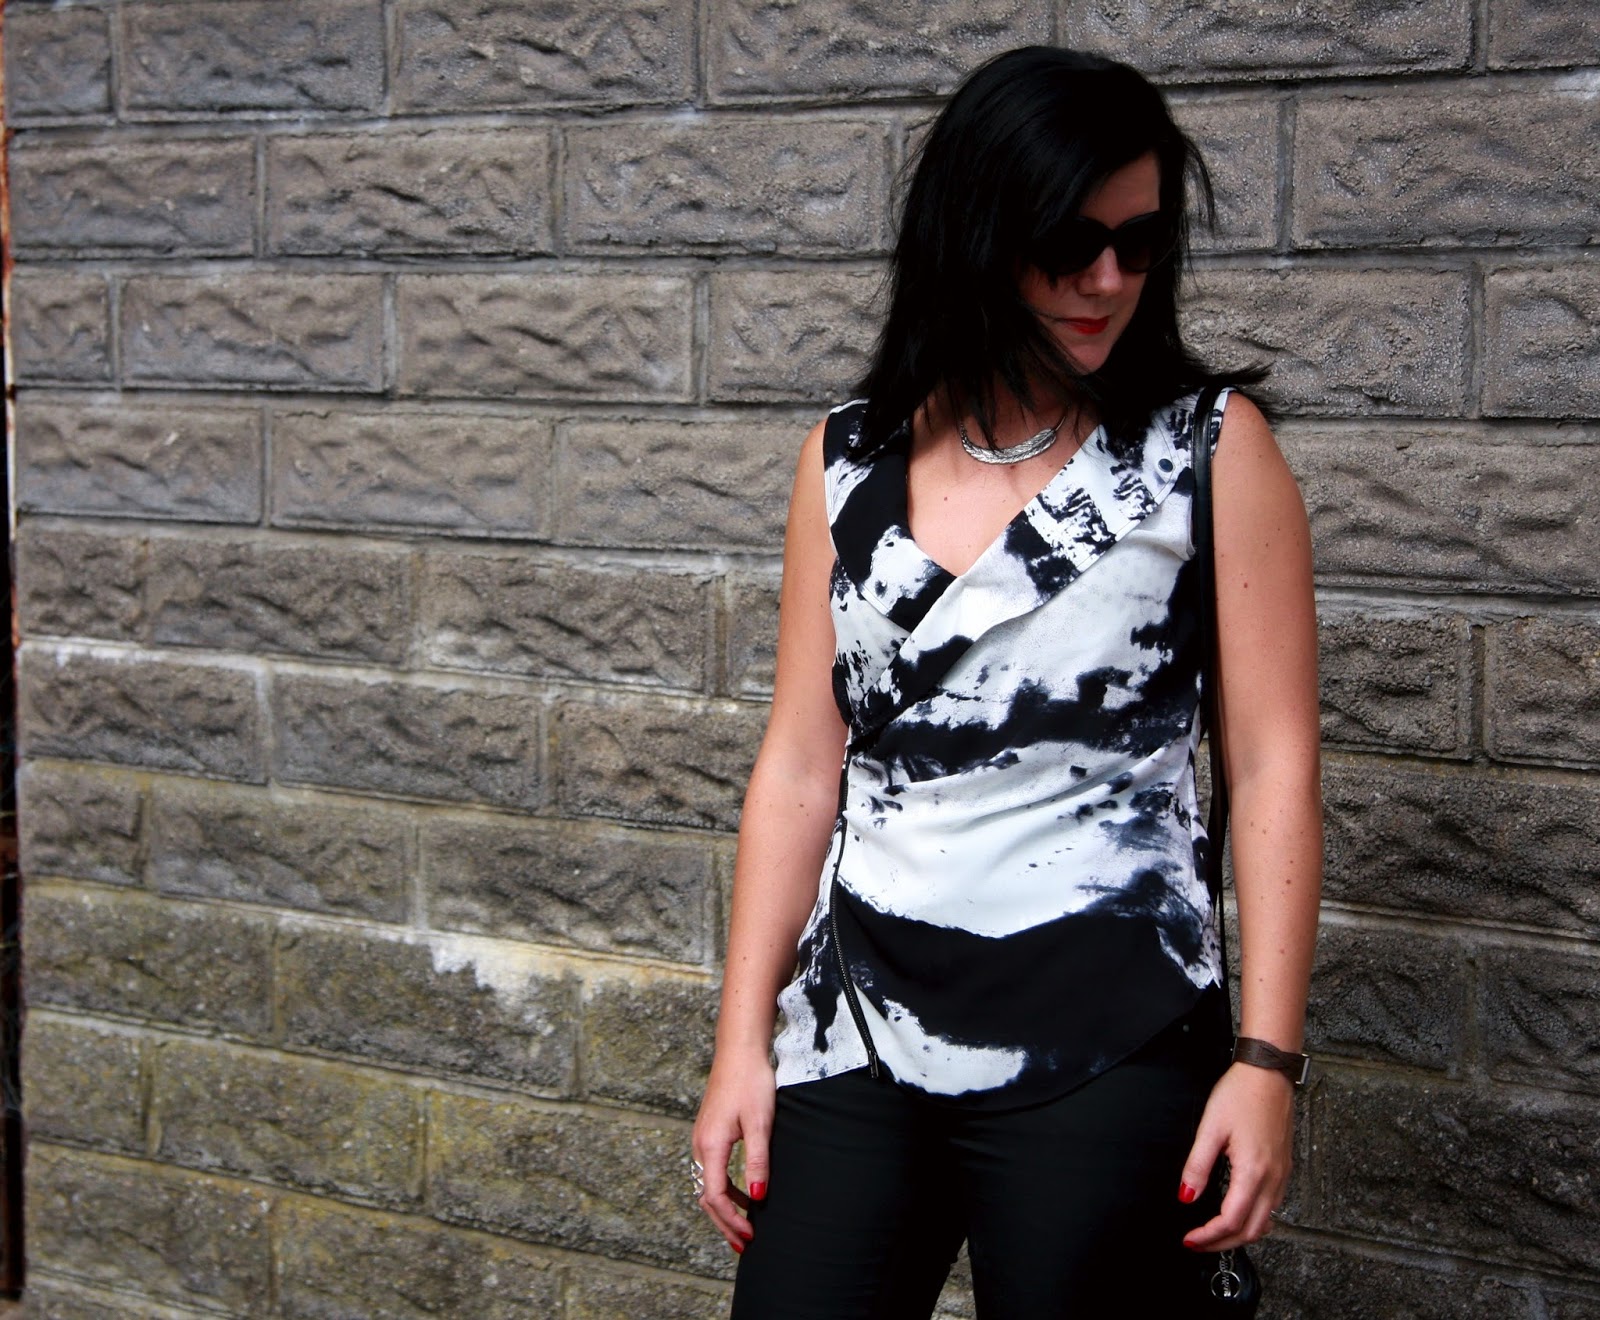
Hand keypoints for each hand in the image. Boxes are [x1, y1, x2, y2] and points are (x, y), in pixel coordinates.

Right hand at [692, 1050, 775, 1252]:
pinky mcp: (709, 1133)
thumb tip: (758, 1199)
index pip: (715, 1197)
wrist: (739, 1051)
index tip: (750, 1236)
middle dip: (725, 1223)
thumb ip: (757, 1162)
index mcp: (710, 1145)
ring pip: (708, 1185)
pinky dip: (725, 1190)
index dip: (731, 1221)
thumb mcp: (760, 1123)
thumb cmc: (751, 1082)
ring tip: (746, 1226)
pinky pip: (712, 1171)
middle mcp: (700, 1145)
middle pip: (706, 1197)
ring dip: (725, 1209)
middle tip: (745, 1245)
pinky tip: (745, 1194)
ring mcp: (702, 1139)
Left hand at [1177, 1061, 1294, 1250]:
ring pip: (1266, 1222)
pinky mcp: (1285, 1167)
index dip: (1209, 1235)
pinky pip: (1273, 1206)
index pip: (1232, 1221)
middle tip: (1199, 1242)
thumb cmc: (1241, 1093)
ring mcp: (1282, 1174)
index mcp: (1254, 1171)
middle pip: (1252, 1230)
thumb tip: (1186, 1196)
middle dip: (1224, 1242)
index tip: (1190, 1239)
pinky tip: (1238, 1212)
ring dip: (1240, 1234)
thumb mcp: (1210, 1128)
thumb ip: (1197, 1166)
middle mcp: (1273, 1178)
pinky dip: (1255, 1219)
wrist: (1268, 1072)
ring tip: (1214, 1232)